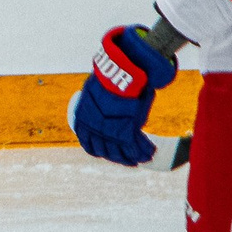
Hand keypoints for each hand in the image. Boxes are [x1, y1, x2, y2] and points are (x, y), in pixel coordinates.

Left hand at [71, 24, 179, 166]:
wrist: (119, 73)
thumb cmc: (108, 80)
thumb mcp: (95, 94)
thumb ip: (99, 108)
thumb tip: (106, 110)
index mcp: (82, 121)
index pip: (89, 145)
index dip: (100, 151)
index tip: (109, 152)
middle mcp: (94, 130)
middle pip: (105, 152)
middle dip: (117, 157)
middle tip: (128, 159)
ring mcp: (110, 132)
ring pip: (120, 154)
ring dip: (131, 158)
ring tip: (139, 158)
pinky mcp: (127, 131)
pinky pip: (135, 148)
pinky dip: (143, 152)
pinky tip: (149, 153)